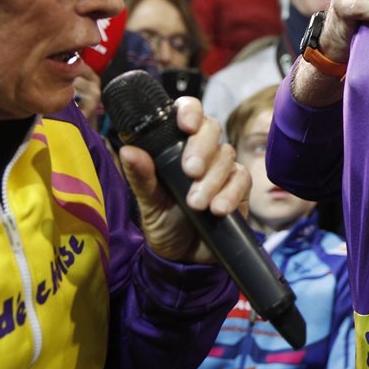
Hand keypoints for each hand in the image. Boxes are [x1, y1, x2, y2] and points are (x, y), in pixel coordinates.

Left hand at [118, 97, 250, 264]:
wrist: (183, 257)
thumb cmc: (163, 222)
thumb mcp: (147, 201)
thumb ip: (141, 176)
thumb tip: (128, 149)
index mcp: (176, 145)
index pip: (188, 112)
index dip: (190, 111)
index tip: (186, 125)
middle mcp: (202, 151)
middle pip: (212, 129)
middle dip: (202, 149)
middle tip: (190, 172)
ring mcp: (222, 168)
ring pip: (226, 155)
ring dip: (212, 180)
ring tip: (196, 205)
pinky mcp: (239, 187)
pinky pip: (241, 179)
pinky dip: (230, 193)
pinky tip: (218, 209)